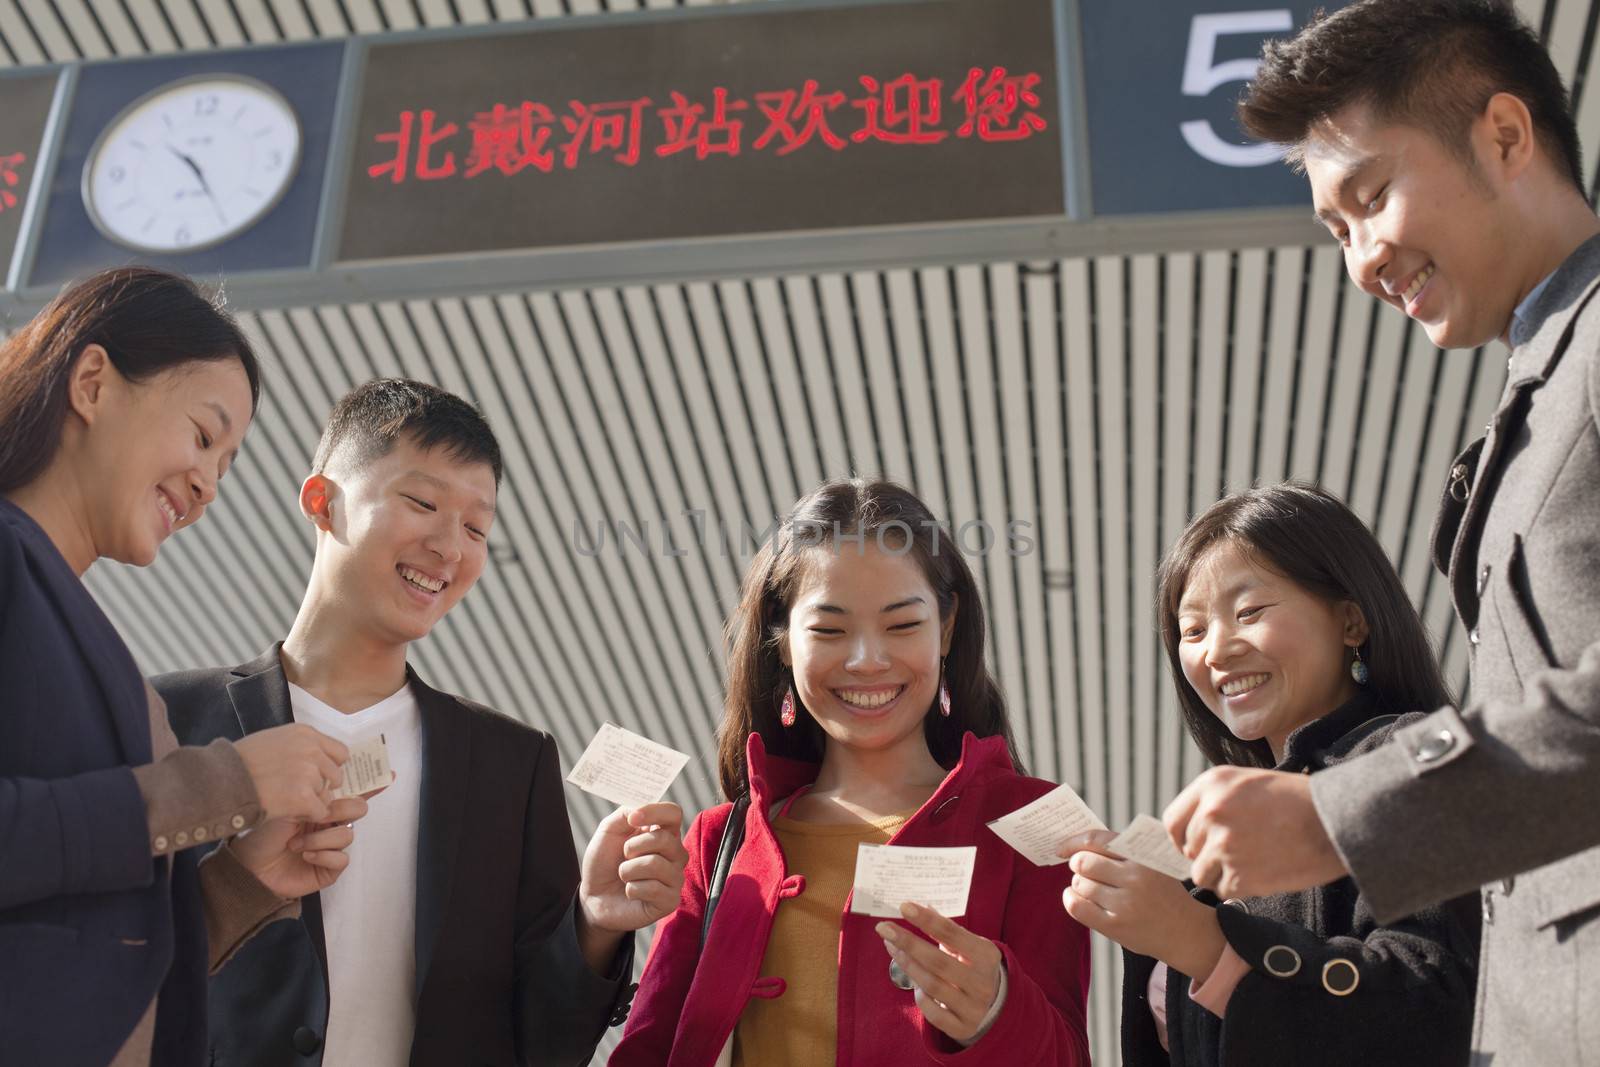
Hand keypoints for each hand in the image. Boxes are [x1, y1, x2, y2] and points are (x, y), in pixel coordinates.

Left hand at [230, 794, 372, 898]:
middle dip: (340, 810)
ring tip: (296, 843)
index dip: (372, 784)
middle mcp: (331, 823)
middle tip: (319, 814)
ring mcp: (331, 846)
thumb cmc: (262, 831)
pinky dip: (323, 855)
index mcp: (322, 805)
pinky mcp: (330, 868)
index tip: (389, 774)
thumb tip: (335, 790)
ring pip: (348, 835)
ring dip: (320, 838)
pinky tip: (305, 855)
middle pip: (358, 809)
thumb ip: (314, 796)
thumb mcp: (287, 804)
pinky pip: (342, 858)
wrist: (246, 863)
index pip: (352, 791)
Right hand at [235, 724, 348, 821]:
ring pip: (326, 794)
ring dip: (310, 802)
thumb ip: (299, 747)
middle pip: (335, 775)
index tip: (317, 777)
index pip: (340, 752)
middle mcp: (311, 749)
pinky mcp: (304, 796)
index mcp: (305, 734)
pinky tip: (286, 811)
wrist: (220, 782)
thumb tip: (319, 759)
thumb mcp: (272, 741)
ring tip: (284, 801)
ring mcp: (309, 772)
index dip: (329, 767)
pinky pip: (320, 811)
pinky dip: (305, 816)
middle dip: (320, 787)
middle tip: (297, 794)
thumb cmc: (239, 764)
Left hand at [578, 802, 688, 933]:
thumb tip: (640, 811)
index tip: (633, 819)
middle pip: (665, 839)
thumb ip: (625, 813)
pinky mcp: (670, 901)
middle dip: (633, 847)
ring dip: (628, 870)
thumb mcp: (608, 830)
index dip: (655, 812)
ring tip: (624, 875)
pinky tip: (630, 892)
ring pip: (656, 864)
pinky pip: (653, 889)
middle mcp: (674, 854)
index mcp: (663, 832)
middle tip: (623, 856)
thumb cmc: (604, 862)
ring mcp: (675, 877)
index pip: (673, 813)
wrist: (593, 896)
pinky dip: (632, 889)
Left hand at [876, 902, 1003, 1044]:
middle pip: (938, 960)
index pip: (952, 933)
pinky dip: (920, 997)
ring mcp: (975, 1008)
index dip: (927, 920)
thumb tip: (919, 905)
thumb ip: (945, 929)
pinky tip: (915, 984)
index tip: (904, 907)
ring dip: (907, 965)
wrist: (992, 1002)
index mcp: (987, 955)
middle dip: (908, 942)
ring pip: (932, 985)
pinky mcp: (964, 1028)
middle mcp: (983, 982)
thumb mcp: (966, 945)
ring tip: (891, 948)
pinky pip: (933, 1013)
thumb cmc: (971, 964)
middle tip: (883, 928)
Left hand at [1060, 829, 1223, 976]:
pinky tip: (1077, 899)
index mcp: (1143, 857)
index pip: (1098, 840)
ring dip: (1078, 884)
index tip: (1062, 848)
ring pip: (1080, 884)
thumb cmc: (1162, 893)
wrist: (1185, 932)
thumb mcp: (1153, 864)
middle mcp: (1135, 878)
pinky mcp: (1115, 926)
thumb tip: (1078, 844)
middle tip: (1083, 870)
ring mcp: (1125, 903)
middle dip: (1078, 864)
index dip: (1074, 842)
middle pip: (1084, 862)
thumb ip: (1123, 851)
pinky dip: (1071, 899)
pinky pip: (1077, 907)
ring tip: (1089, 887)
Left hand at [1164, 766, 1347, 897]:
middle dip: (1207, 857)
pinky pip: (1225, 891)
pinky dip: (1241, 888)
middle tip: (1238, 855)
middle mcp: (1211, 812)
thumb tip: (1188, 833)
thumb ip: (1214, 802)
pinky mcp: (1241, 874)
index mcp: (1211, 785)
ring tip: (1253, 864)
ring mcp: (1224, 844)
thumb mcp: (1248, 783)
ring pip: (1202, 874)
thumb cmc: (1297, 802)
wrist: (1336, 822)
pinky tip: (1264, 873)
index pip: (1172, 821)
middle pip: (1188, 850)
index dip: (1183, 838)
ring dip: (1222, 875)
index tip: (1195, 847)